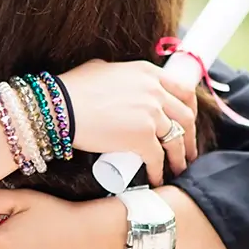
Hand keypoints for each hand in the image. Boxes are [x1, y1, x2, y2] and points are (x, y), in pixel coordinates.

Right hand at [60, 59, 197, 185]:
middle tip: (187, 149)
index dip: (188, 109)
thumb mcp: (100, 69)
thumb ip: (118, 75)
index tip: (186, 121)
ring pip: (176, 140)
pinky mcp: (142, 137)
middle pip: (185, 116)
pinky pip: (158, 158)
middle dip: (190, 136)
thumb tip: (118, 80)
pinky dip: (159, 171)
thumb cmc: (72, 89)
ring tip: (177, 168)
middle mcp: (155, 90)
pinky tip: (156, 179)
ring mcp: (151, 114)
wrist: (59, 108)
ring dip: (180, 157)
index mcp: (147, 72)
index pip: (182, 89)